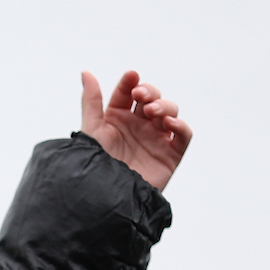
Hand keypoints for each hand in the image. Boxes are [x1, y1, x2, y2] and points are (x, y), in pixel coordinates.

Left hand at [79, 70, 189, 191]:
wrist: (107, 196)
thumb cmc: (95, 167)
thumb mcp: (92, 130)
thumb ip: (91, 100)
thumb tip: (86, 72)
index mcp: (117, 120)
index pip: (127, 93)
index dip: (130, 83)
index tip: (131, 78)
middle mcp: (137, 127)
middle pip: (151, 98)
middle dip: (149, 91)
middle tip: (140, 96)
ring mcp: (154, 139)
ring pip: (169, 111)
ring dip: (164, 105)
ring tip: (151, 112)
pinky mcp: (169, 155)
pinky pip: (183, 135)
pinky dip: (180, 126)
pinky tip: (168, 123)